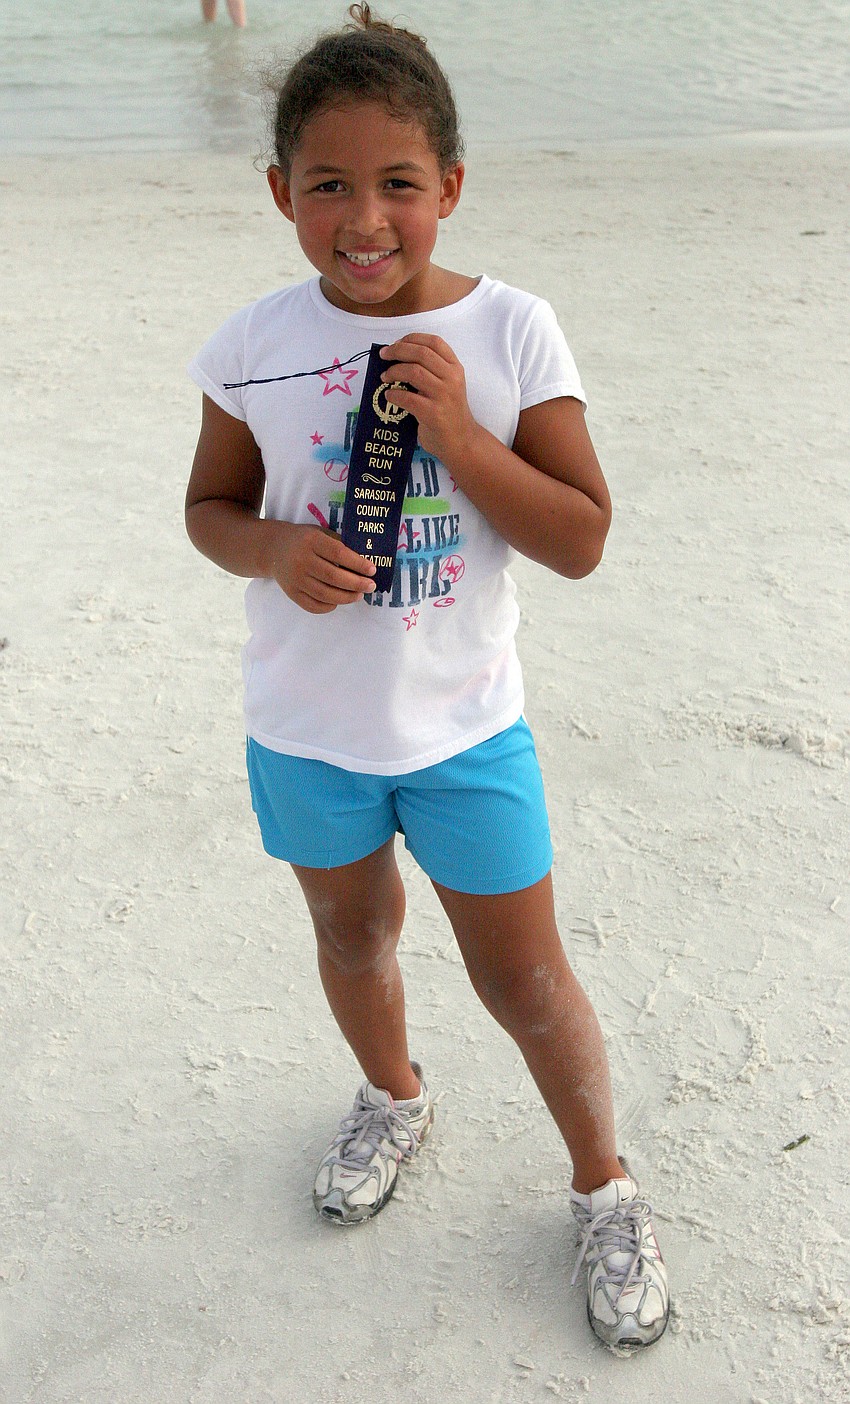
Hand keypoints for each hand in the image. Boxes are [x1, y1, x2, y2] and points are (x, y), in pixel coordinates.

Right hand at [272, 522, 375, 613]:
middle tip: (370, 586)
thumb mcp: (319, 533)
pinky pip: (313, 606)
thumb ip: (339, 544)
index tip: (372, 570)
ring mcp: (295, 579)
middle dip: (356, 584)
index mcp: (311, 541)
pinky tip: (339, 601)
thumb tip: (364, 563)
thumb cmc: (303, 540)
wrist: (273, 548)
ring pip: (325, 594)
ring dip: (346, 597)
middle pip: (334, 577)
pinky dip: (329, 606)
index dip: (358, 564)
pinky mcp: (291, 593)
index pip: (339, 554)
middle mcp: (301, 560)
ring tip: (359, 595)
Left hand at [380, 335, 477, 465]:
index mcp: (455, 368)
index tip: (397, 343)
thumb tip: (397, 359)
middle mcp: (452, 378)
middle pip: (421, 353)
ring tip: (384, 377)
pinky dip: (394, 395)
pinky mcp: (434, 413)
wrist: (462, 441)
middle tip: (383, 355)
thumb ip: (430, 371)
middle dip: (398, 350)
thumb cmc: (449, 412)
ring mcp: (444, 396)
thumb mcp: (447, 385)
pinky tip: (389, 395)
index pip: (434, 342)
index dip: (412, 338)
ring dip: (394, 371)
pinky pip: (408, 398)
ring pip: (414, 372)